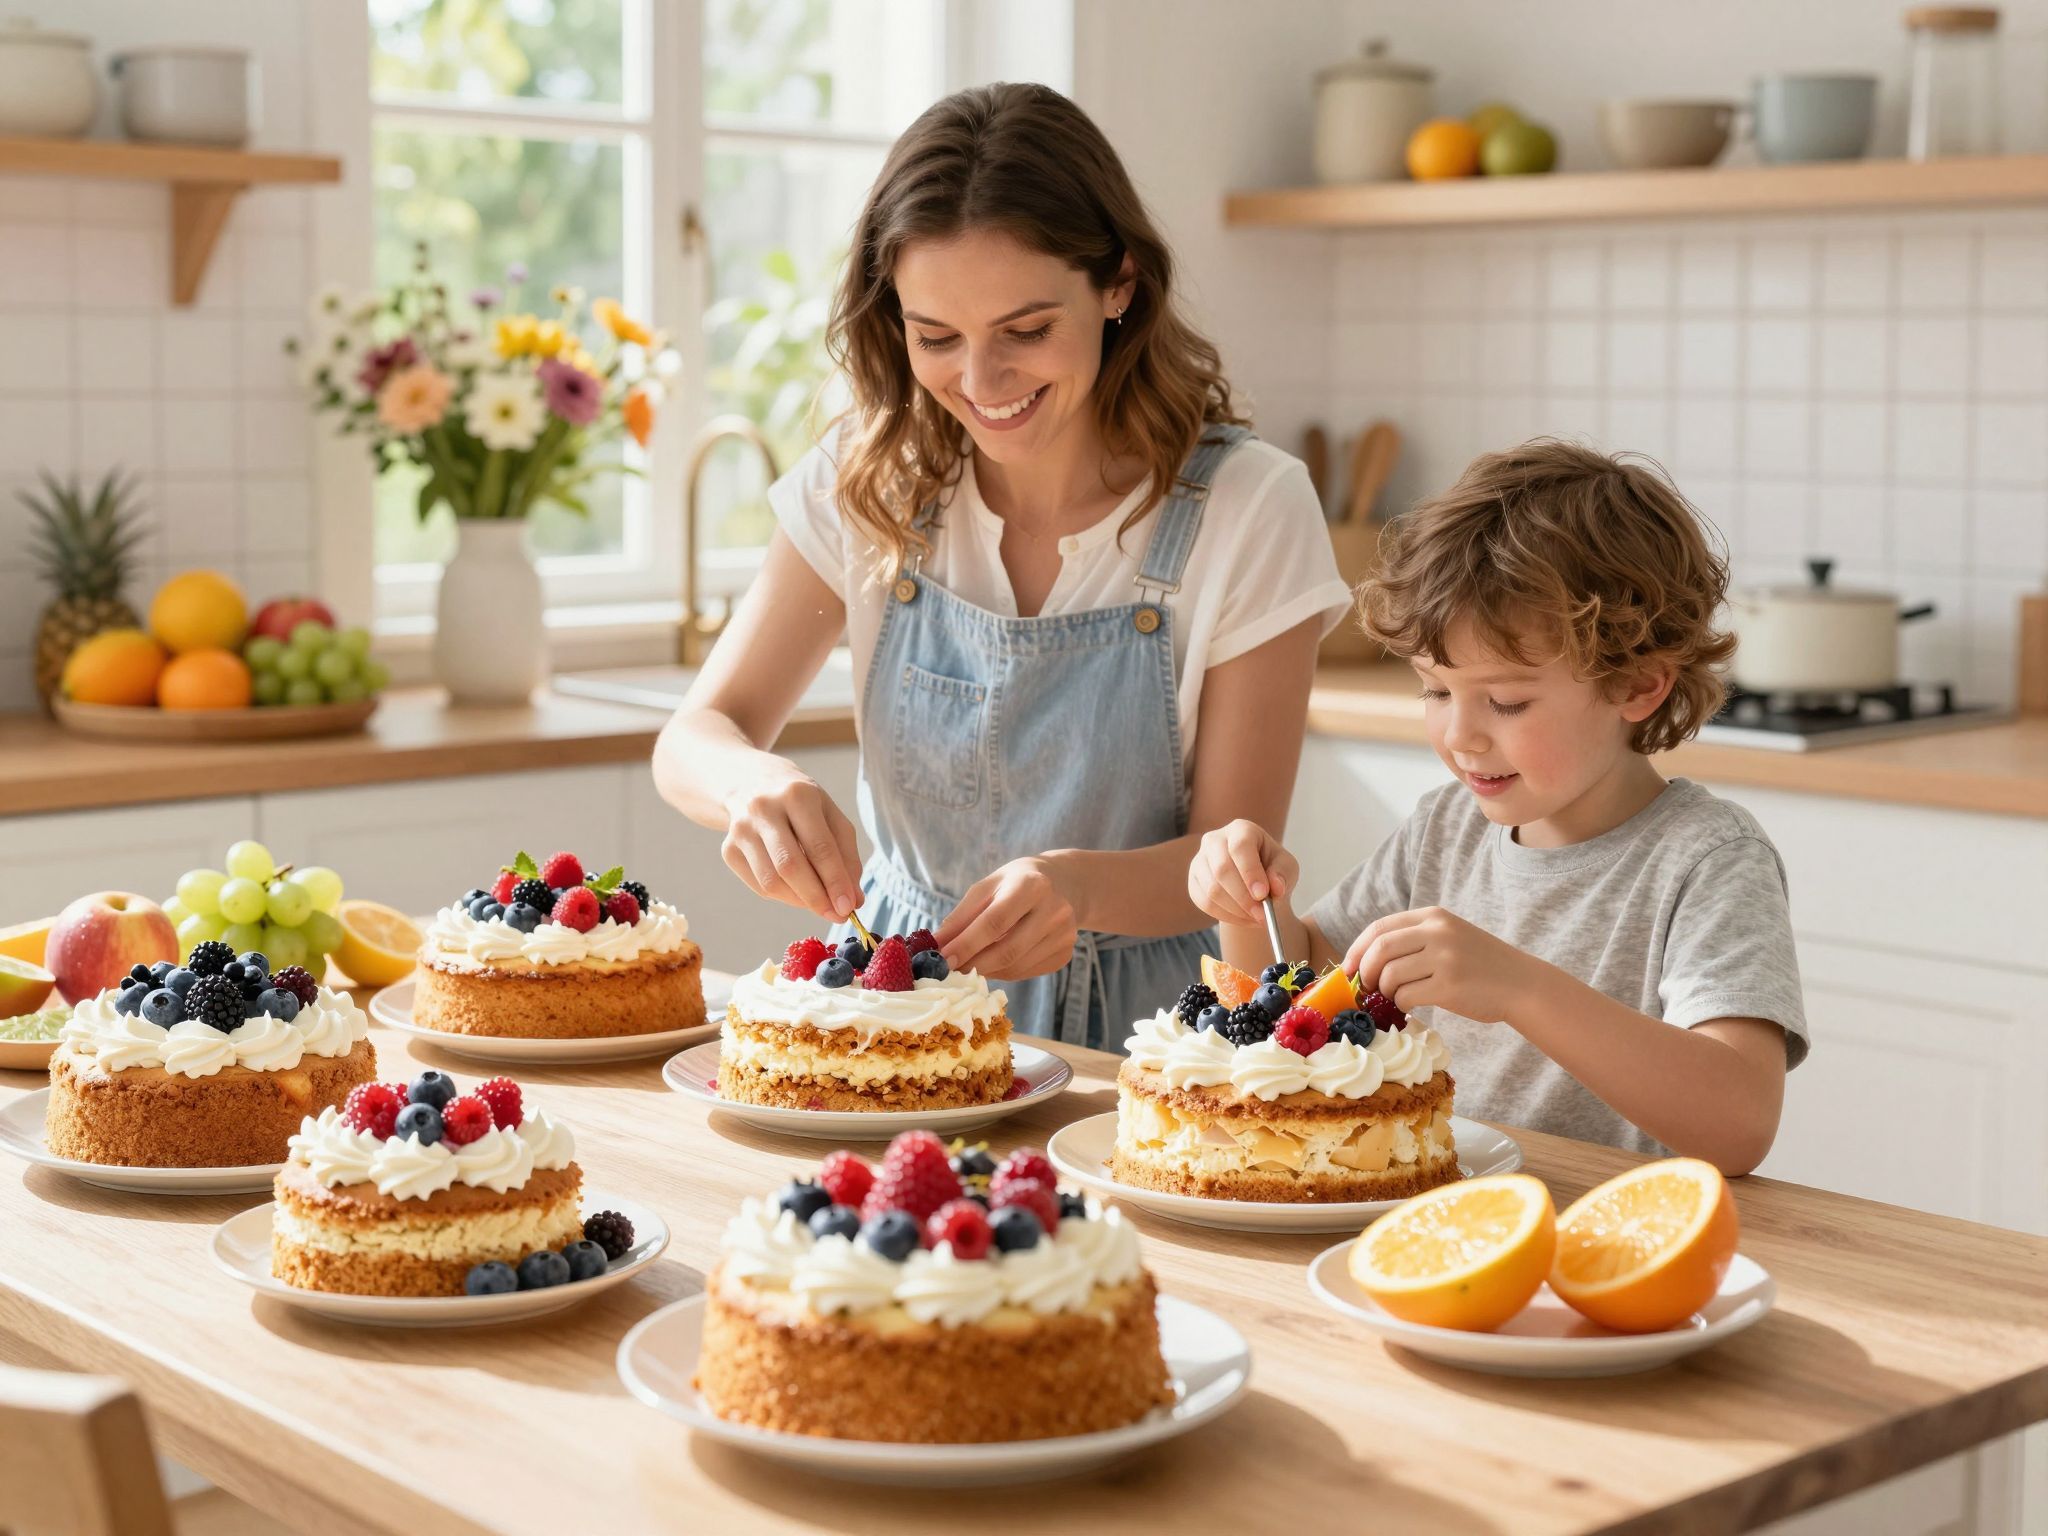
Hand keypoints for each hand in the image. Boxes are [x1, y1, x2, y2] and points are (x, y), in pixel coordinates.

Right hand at [719, 768, 862, 922]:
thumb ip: (847, 857)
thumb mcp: (830, 816)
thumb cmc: (801, 804)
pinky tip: (796, 890)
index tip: (849, 906)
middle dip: (816, 897)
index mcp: (798, 795)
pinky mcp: (728, 849)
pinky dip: (783, 896)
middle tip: (836, 914)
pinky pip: (759, 886)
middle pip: (790, 866)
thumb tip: (853, 900)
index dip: (835, 881)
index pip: (819, 846)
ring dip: (800, 901)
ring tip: (818, 903)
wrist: (752, 783)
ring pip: (771, 881)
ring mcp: (741, 829)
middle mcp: (764, 809)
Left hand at [937, 857, 1078, 979]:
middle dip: (973, 964)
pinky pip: (1026, 973)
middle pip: (1008, 950)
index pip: (995, 922)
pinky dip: (1003, 972)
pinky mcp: (1065, 955)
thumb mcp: (986, 888)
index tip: (942, 959)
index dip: (967, 944)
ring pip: (1015, 967)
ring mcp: (1064, 935)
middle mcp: (1055, 911)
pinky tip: (995, 960)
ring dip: (986, 970)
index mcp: (1031, 885)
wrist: (1062, 884)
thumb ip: (960, 918)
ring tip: (970, 962)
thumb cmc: (1015, 883)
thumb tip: (935, 947)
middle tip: (949, 971)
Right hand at [1187, 819, 1297, 925]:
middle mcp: (1215, 840)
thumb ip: (1283, 874)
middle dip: (1243, 897)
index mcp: (1241, 829)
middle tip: (1262, 915)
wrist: (1254, 882)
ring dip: (1237, 910)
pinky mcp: (1193, 881)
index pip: (1240, 847)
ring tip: (1256, 918)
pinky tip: (1243, 918)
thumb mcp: (1286, 867)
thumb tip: (1276, 887)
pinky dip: (1226, 915)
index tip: (1262, 895)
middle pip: (1222, 869)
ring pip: (1212, 889)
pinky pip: (1204, 902)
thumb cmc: (1272, 869)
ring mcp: (1200, 860)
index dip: (1250, 872)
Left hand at [1344, 906, 1539, 1023]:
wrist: (1521, 984)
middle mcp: (1438, 932)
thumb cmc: (1479, 965)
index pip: (1379, 928)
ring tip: (1396, 998)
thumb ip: (1414, 939)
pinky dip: (1402, 1006)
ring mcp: (1445, 958)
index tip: (1348, 968)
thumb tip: (1364, 960)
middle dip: (1365, 972)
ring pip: (1390, 976)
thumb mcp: (1449, 936)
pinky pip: (1407, 997)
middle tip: (1368, 988)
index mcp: (1434, 917)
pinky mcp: (1450, 986)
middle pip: (1379, 950)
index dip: (1357, 949)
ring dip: (1385, 992)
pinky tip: (1412, 1007)